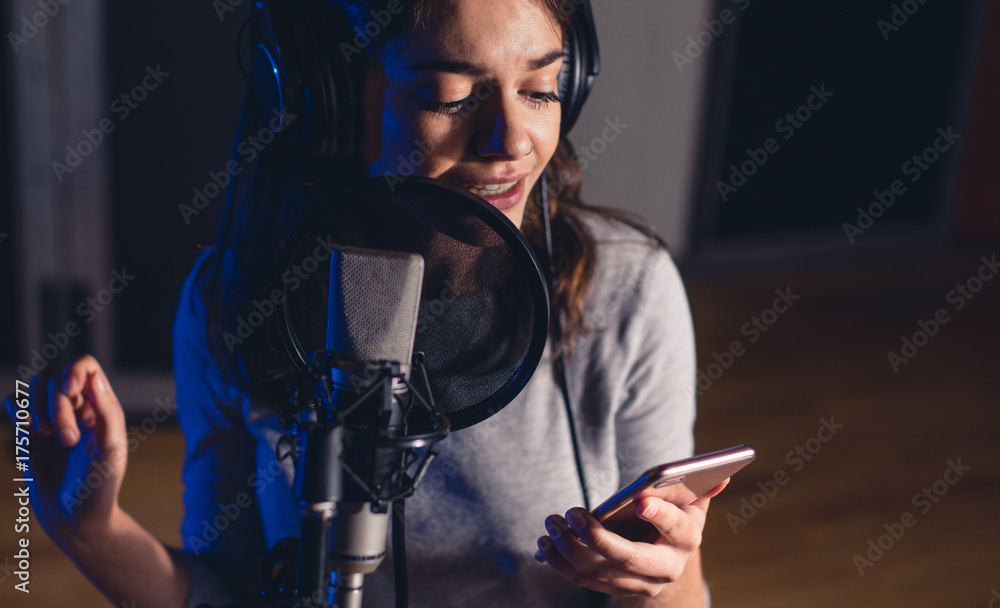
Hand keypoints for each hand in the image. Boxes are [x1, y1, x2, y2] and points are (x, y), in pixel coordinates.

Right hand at [4, 355, 127, 540]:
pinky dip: (17, 414)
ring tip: (49, 438)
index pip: (85, 366)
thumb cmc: (100, 486)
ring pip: (32, 388)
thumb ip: (106, 411)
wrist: (74, 520)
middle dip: (57, 404)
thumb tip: (93, 376)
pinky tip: (31, 437)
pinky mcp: (29, 434)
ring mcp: (51, 419)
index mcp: (101, 406)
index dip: (74, 371)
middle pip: (55, 377)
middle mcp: (77, 408)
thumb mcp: (111, 449)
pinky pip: (14, 405)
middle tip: (67, 439)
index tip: (72, 391)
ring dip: (36, 409)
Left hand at [536, 480, 728, 598]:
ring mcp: (637, 584)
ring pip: (599, 572)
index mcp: (685, 540)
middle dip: (596, 538)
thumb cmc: (676, 523)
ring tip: (551, 524)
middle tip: (572, 514)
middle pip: (627, 558)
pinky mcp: (613, 589)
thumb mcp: (692, 506)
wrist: (667, 568)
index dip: (659, 515)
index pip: (675, 528)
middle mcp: (663, 567)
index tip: (639, 501)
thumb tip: (720, 474)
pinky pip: (584, 581)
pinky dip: (561, 563)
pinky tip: (546, 543)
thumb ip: (701, 488)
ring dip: (569, 549)